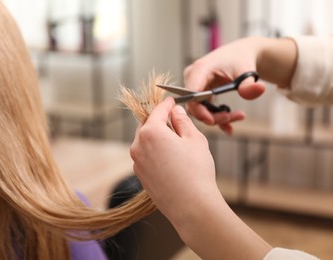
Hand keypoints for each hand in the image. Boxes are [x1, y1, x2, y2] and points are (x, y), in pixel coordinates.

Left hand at [130, 97, 271, 258]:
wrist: (191, 205)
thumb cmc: (196, 170)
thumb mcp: (194, 139)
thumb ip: (182, 121)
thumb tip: (175, 111)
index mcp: (151, 132)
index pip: (157, 110)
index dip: (166, 104)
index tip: (172, 101)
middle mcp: (138, 145)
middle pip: (148, 125)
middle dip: (160, 121)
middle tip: (175, 121)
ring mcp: (137, 162)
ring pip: (145, 142)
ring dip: (157, 137)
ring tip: (175, 142)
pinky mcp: (140, 175)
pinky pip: (145, 156)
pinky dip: (155, 152)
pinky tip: (170, 159)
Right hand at [184, 37, 266, 133]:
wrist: (240, 54)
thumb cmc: (241, 59)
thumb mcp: (247, 71)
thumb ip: (250, 84)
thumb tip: (259, 90)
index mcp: (200, 69)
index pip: (191, 94)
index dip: (199, 110)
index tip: (213, 121)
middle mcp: (192, 77)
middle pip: (194, 105)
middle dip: (212, 116)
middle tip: (232, 118)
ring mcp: (194, 85)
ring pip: (199, 109)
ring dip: (217, 118)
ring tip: (238, 116)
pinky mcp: (199, 91)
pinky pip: (203, 109)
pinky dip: (216, 118)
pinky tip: (229, 127)